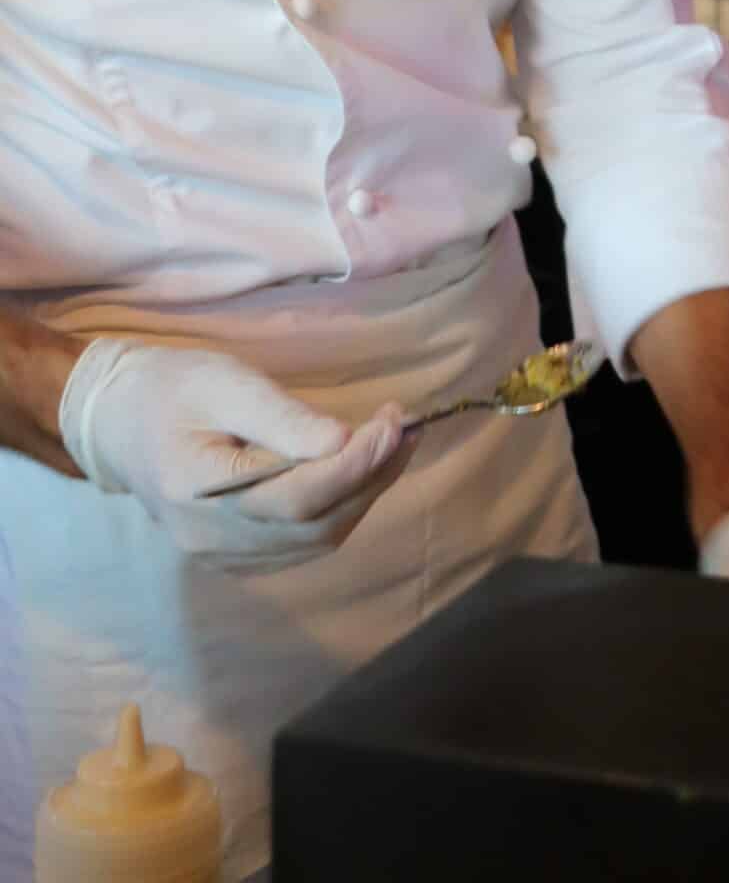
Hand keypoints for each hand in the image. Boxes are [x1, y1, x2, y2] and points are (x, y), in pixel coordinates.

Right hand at [59, 338, 413, 570]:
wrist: (117, 421)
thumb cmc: (170, 389)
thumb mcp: (223, 383)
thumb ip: (281, 417)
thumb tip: (344, 441)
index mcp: (200, 490)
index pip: (298, 496)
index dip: (356, 465)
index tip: (395, 423)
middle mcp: (212, 537)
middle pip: (315, 525)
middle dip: (371, 477)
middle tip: (403, 426)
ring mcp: (222, 553)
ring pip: (314, 540)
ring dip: (363, 495)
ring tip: (392, 445)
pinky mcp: (234, 553)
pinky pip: (300, 545)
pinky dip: (339, 511)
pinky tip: (357, 473)